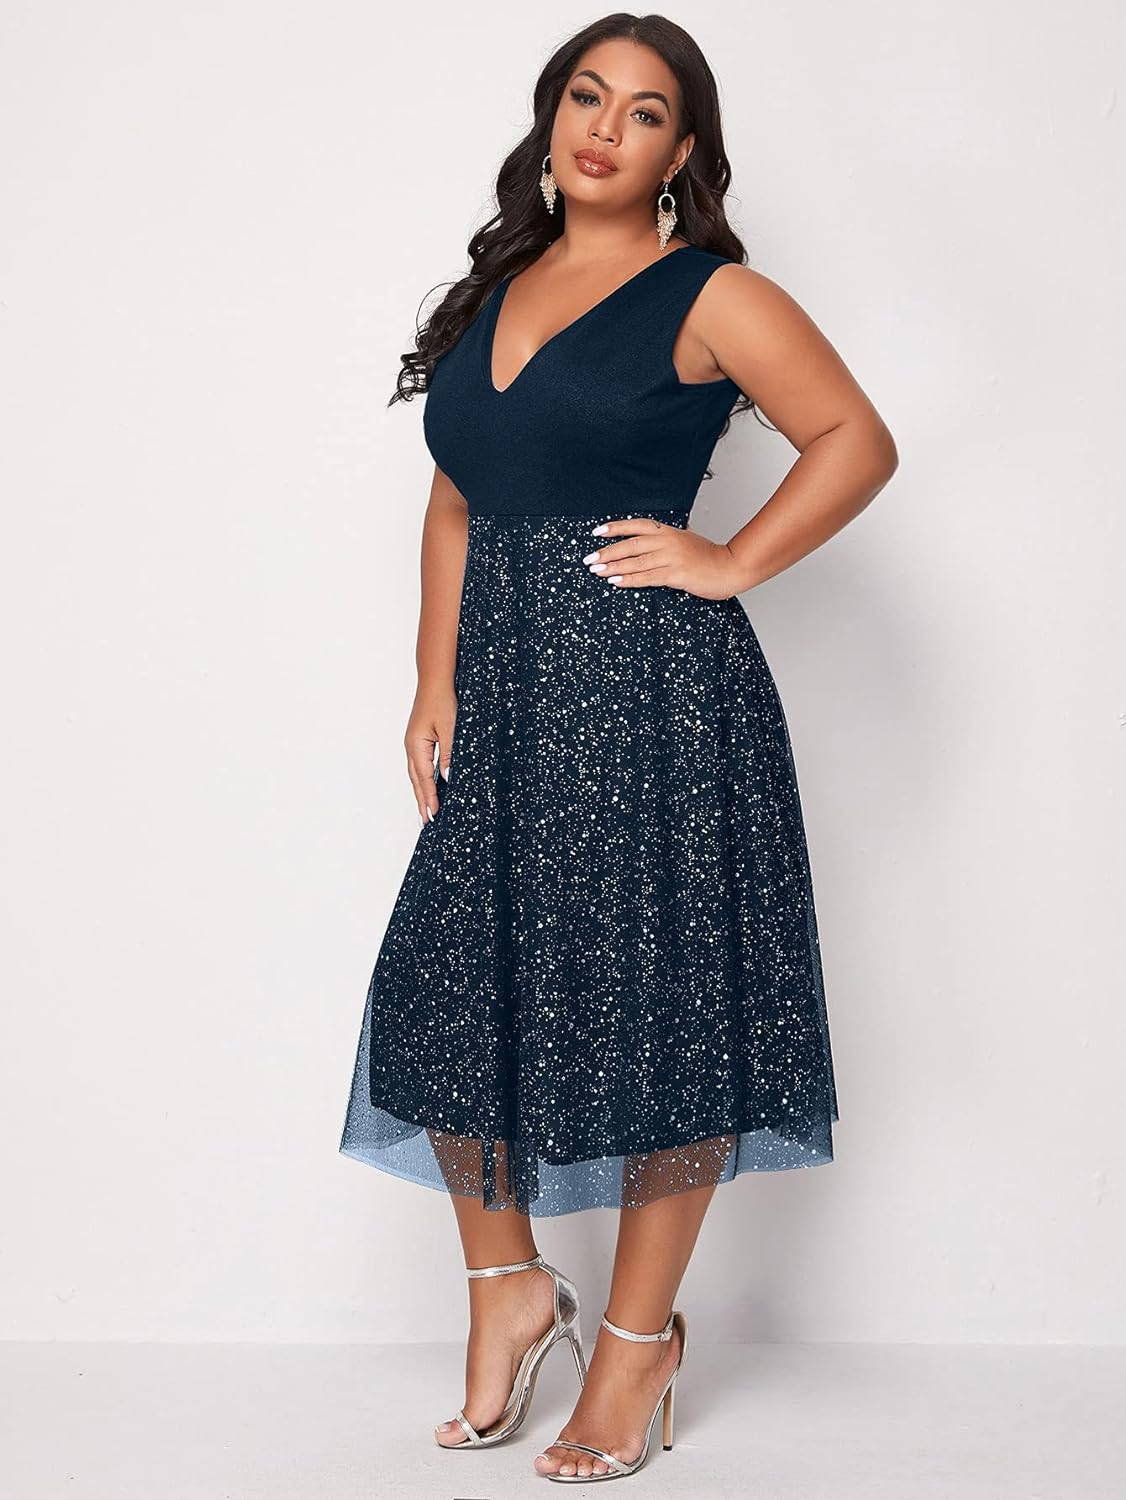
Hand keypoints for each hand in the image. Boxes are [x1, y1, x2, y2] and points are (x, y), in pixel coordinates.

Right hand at [405, 686, 456, 825]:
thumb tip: (448, 778)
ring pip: (416, 774)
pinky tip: (429, 785)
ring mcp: (413, 742)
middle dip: (422, 801)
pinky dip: (423, 779)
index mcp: (416, 745)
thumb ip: (450, 755)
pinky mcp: (419, 739)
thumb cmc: (442, 700)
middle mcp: (411, 746)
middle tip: (426, 821)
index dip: (429, 798)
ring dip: (421, 792)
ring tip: (426, 809)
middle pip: (416, 780)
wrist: (435, 679)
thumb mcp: (451, 728)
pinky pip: (420, 765)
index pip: (424, 779)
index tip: (433, 816)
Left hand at [582, 517, 743, 599]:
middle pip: (630, 544)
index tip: (596, 531)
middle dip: (606, 551)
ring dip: (612, 566)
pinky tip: (615, 580)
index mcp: (669, 531)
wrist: (730, 567)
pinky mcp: (675, 574)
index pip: (636, 525)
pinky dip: (628, 579)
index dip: (615, 528)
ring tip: (596, 571)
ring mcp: (671, 557)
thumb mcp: (687, 540)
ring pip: (635, 561)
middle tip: (589, 559)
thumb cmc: (710, 557)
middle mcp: (668, 541)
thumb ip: (670, 539)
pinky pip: (646, 577)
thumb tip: (653, 539)